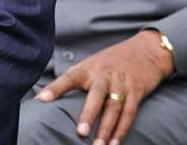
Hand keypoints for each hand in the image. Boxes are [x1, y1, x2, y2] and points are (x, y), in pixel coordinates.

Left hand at [35, 30, 173, 144]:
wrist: (145, 50)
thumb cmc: (110, 61)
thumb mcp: (90, 64)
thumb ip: (73, 79)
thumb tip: (46, 95)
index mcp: (88, 69)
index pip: (69, 77)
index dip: (55, 88)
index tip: (41, 99)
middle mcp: (104, 75)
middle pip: (96, 95)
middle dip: (88, 114)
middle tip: (81, 132)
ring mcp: (122, 84)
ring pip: (114, 107)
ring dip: (106, 128)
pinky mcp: (137, 91)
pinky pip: (129, 112)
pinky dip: (122, 129)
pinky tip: (115, 143)